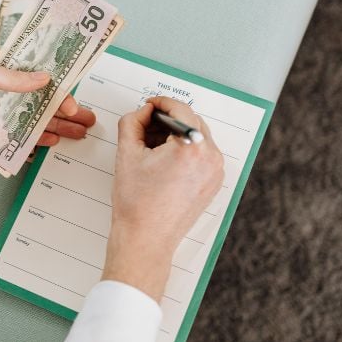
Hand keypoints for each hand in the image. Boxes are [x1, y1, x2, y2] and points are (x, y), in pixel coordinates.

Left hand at [0, 48, 95, 156]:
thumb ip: (14, 79)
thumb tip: (44, 78)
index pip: (35, 70)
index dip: (57, 82)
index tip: (74, 94)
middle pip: (37, 98)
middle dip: (63, 109)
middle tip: (86, 119)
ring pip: (28, 118)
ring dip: (53, 126)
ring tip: (77, 134)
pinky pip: (10, 136)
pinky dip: (31, 140)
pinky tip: (49, 143)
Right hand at [102, 97, 224, 300]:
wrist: (146, 238)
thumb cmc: (137, 203)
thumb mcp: (127, 154)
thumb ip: (132, 122)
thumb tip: (142, 111)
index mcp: (191, 147)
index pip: (180, 109)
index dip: (161, 103)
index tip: (149, 105)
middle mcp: (209, 158)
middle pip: (191, 121)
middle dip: (168, 119)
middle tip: (146, 126)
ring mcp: (215, 172)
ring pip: (198, 137)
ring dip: (177, 134)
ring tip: (153, 148)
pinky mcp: (213, 183)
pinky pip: (202, 155)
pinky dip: (186, 150)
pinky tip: (165, 162)